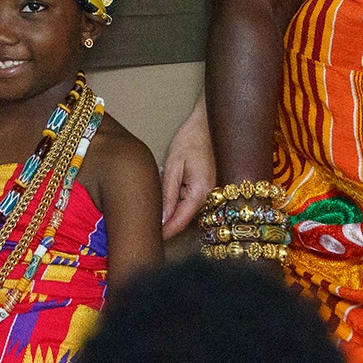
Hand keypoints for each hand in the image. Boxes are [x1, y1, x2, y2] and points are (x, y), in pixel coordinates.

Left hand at [161, 96, 215, 238]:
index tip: (148, 237)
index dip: (163, 232)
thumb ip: (167, 195)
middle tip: (147, 211)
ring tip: (163, 184)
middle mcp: (212, 198)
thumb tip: (162, 220)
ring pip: (189, 212)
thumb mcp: (173, 166)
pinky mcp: (214, 191)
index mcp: (201, 192)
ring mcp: (215, 195)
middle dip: (166, 219)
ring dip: (174, 207)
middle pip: (184, 220)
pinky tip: (175, 183)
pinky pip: (195, 203)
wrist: (209, 125)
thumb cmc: (190, 140)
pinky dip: (182, 199)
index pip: (179, 223)